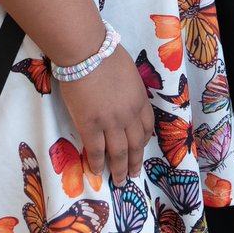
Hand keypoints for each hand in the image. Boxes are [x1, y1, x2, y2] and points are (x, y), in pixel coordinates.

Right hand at [56, 46, 153, 184]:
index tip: (141, 147)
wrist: (86, 51)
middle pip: (136, 144)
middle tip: (133, 175)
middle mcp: (129, 115)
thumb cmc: (106, 53)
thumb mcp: (128, 71)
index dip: (144, 140)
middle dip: (135, 162)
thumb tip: (125, 94)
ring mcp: (110, 122)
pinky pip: (95, 151)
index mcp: (139, 99)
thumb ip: (130, 88)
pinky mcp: (89, 126)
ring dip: (120, 169)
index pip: (147, 126)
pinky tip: (97, 171)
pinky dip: (97, 163)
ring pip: (119, 153)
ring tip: (119, 181)